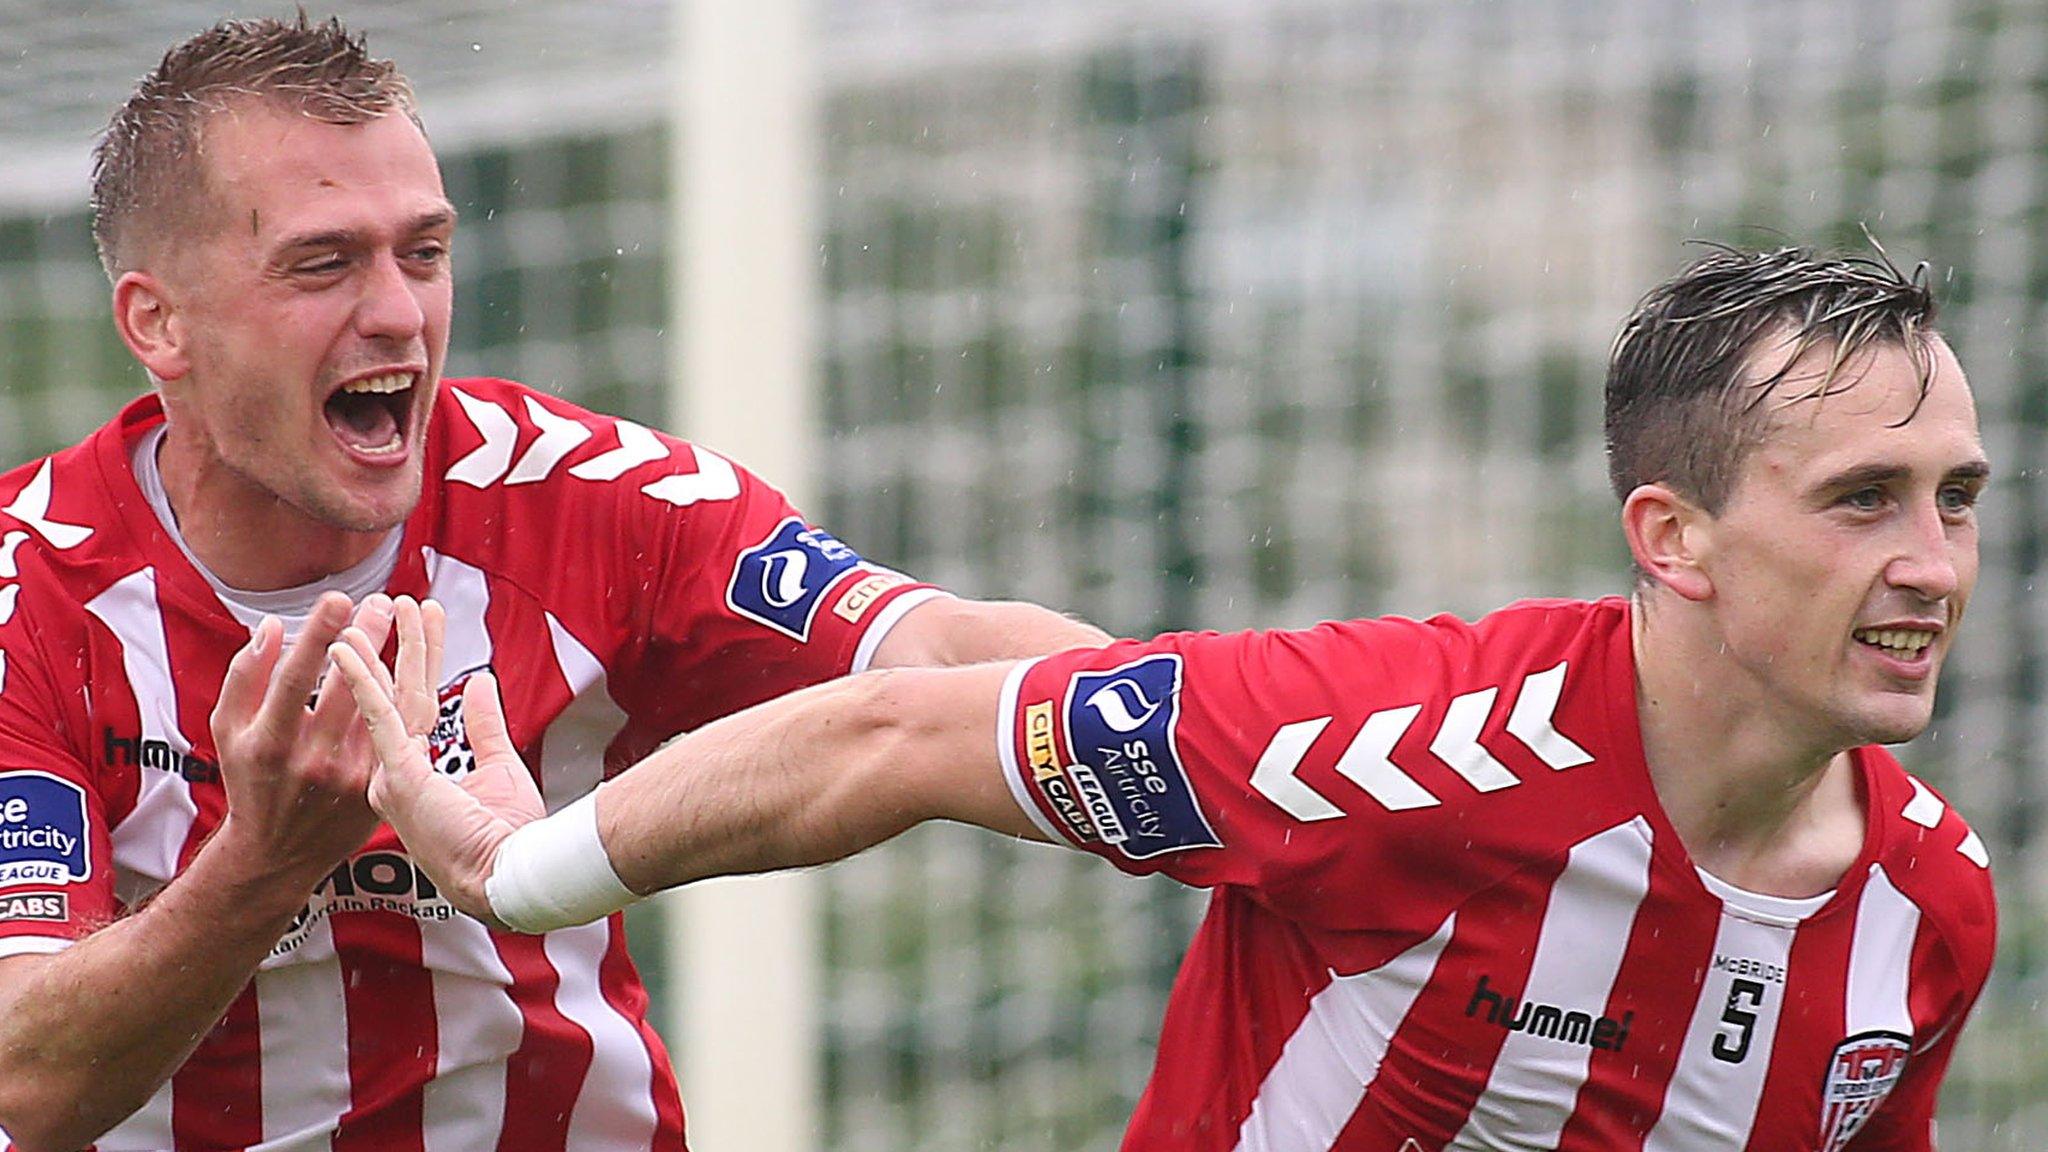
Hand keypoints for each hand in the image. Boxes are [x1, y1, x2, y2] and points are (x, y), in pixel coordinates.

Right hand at [207, 592, 396, 882]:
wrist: (277, 852)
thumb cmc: (250, 782)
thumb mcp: (226, 731)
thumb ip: (244, 676)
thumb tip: (270, 627)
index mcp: (270, 743)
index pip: (295, 679)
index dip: (318, 636)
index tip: (337, 598)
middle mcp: (314, 760)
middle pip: (348, 687)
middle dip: (368, 638)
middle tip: (382, 602)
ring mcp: (352, 775)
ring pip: (385, 705)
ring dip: (399, 657)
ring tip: (408, 618)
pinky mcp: (380, 786)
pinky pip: (404, 731)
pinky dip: (414, 691)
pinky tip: (420, 659)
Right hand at [330, 597, 543, 926]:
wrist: (509, 874)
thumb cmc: (507, 836)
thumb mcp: (498, 767)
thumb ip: (483, 724)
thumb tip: (477, 681)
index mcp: (416, 775)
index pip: (412, 705)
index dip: (419, 660)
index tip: (422, 621)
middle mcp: (394, 775)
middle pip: (395, 696)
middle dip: (399, 645)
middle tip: (400, 602)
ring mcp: (389, 777)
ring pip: (381, 699)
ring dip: (375, 651)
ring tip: (371, 610)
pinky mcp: (397, 775)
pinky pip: (376, 717)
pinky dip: (362, 679)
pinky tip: (347, 649)